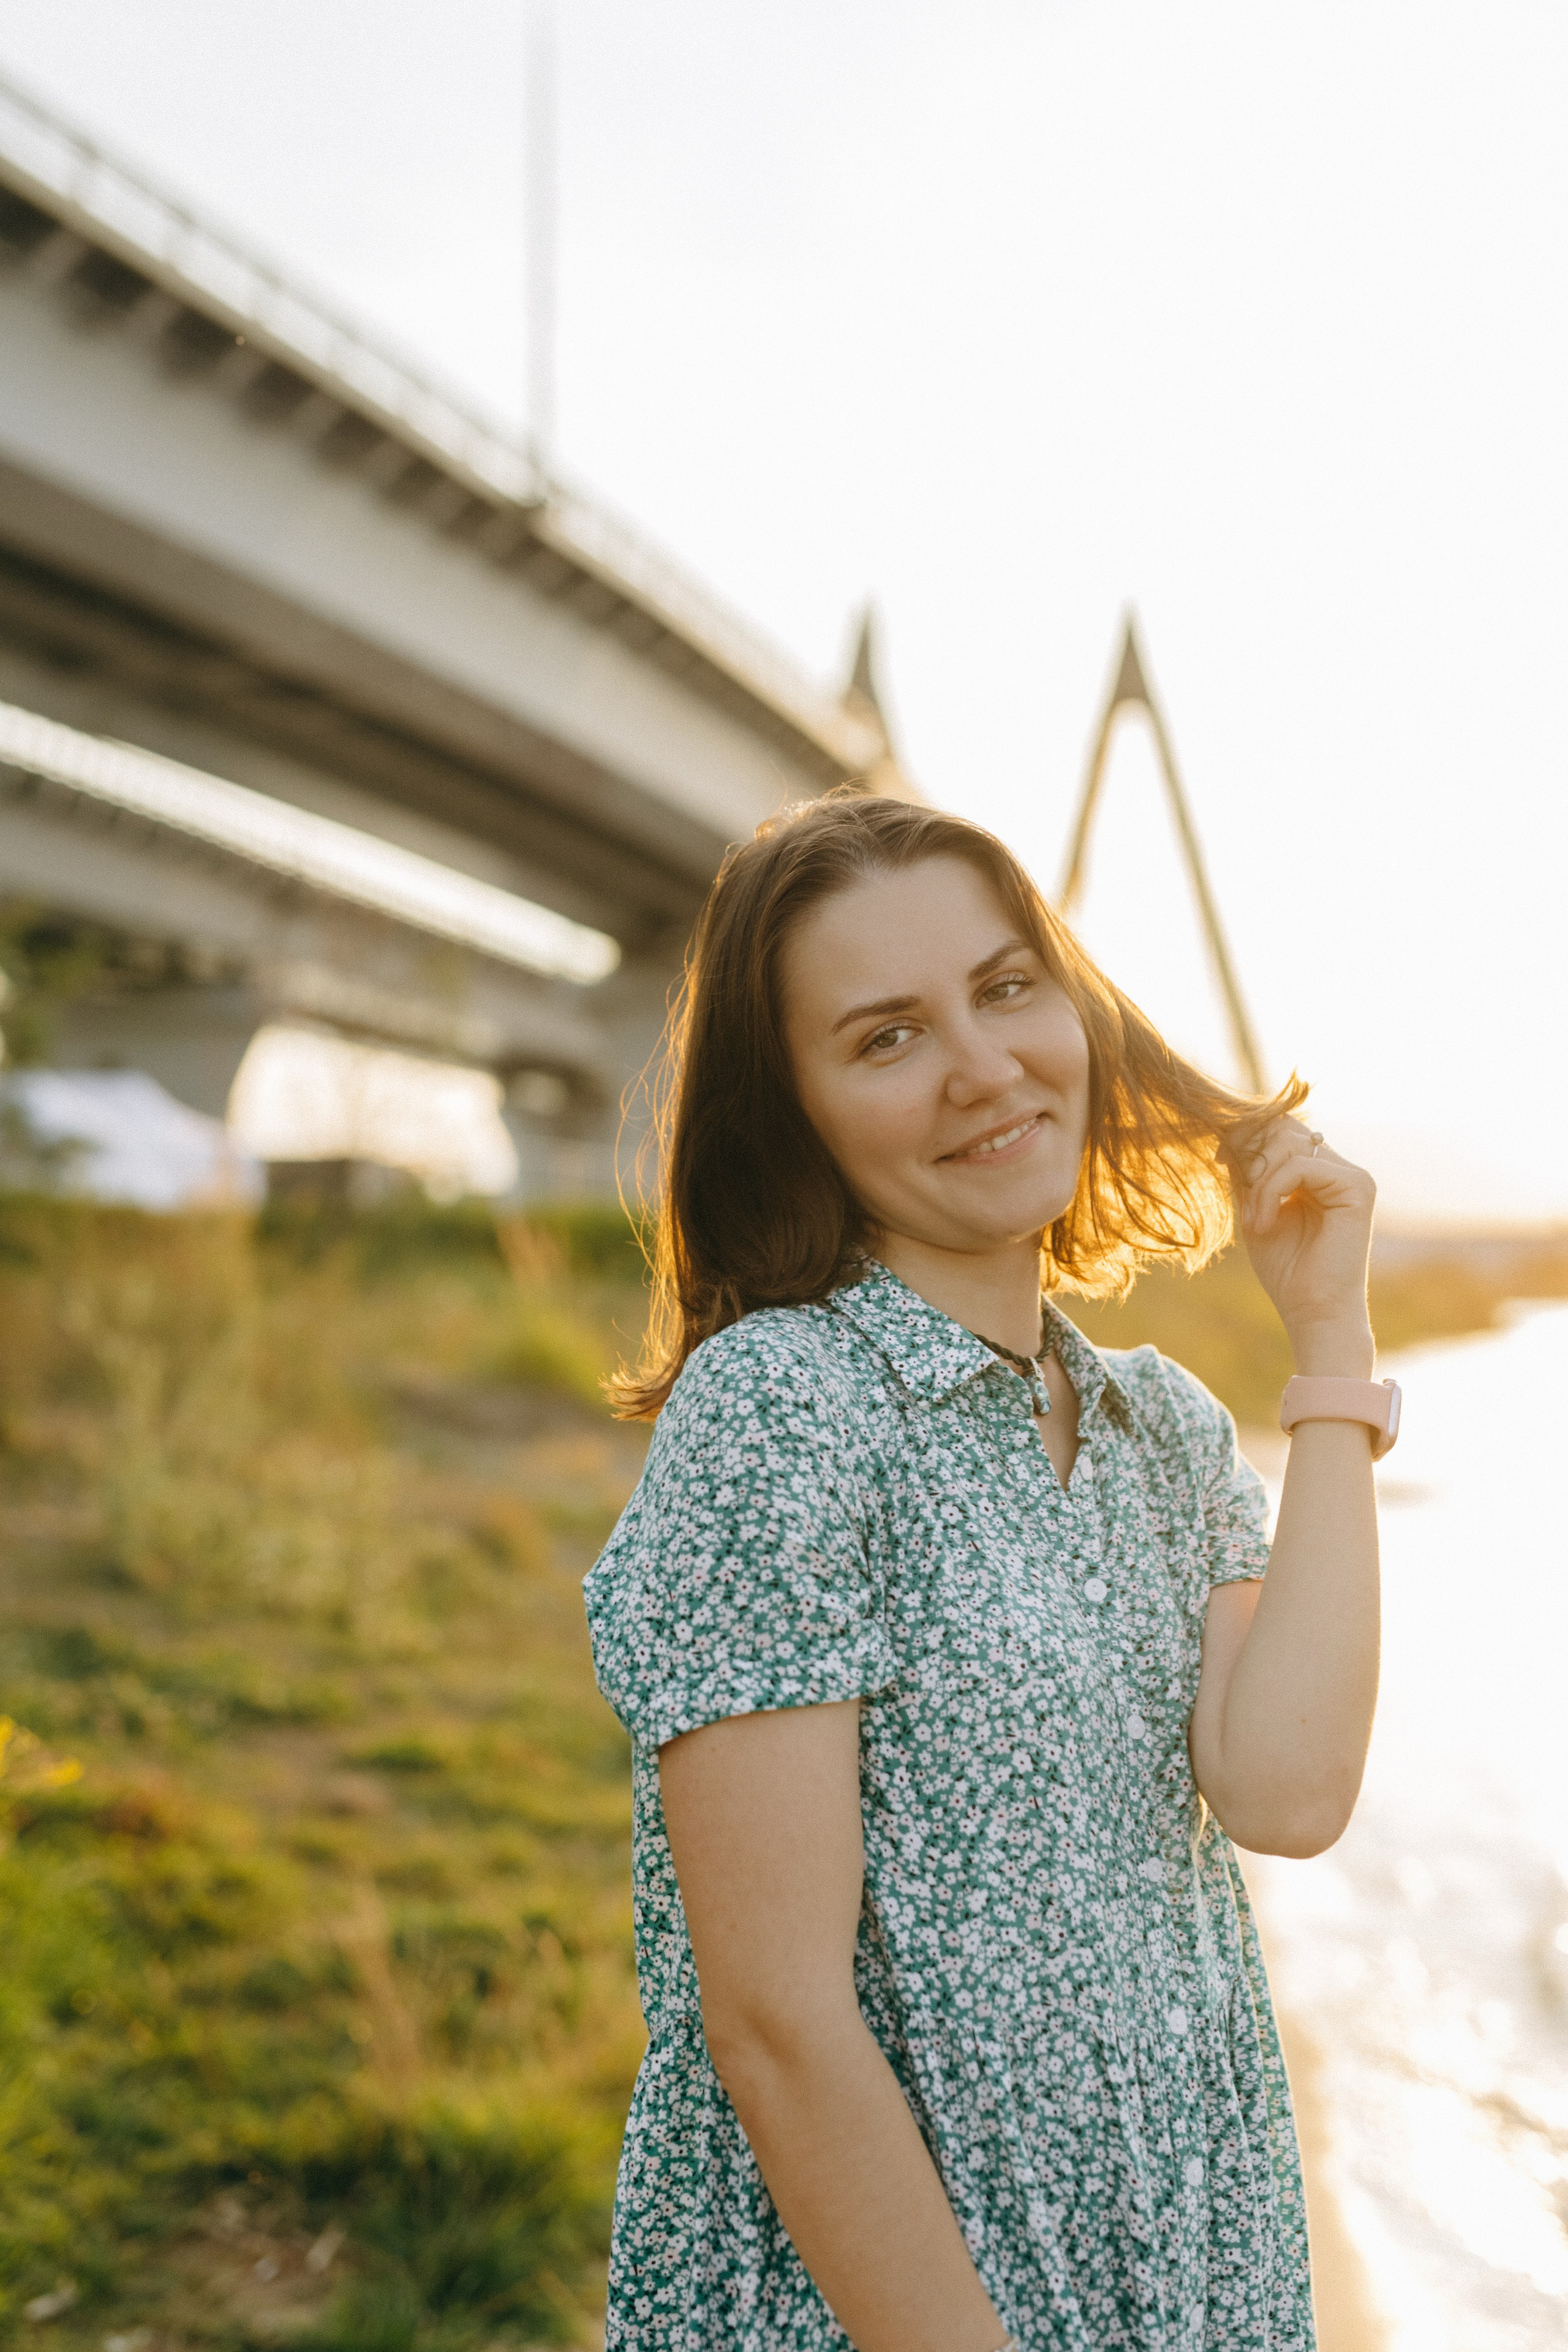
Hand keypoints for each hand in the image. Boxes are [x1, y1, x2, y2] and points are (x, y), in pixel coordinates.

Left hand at [1230, 1119, 1375, 1374]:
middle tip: (1236, 1191)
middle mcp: (1339, 1168)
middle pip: (1284, 1129)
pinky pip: (1299, 1166)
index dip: (1246, 1137)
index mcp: (1319, 1172)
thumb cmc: (1286, 1269)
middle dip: (1249, 1155)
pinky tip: (1263, 1225)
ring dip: (1258, 1182)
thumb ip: (1248, 1173)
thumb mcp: (1255, 1210)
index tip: (1219, 1161)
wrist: (1313, 1312)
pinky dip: (1271, 1192)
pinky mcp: (1358, 1187)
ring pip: (1288, 1144)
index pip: (1280, 1131)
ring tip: (1252, 1221)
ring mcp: (1352, 1175)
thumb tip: (1228, 1132)